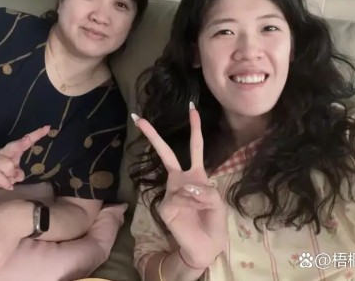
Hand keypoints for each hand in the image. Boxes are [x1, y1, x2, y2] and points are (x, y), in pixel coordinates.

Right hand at [0, 125, 49, 189]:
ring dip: (10, 177)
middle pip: (15, 147)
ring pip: (10, 167)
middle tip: (24, 146)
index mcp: (12, 151)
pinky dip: (5, 184)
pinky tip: (6, 185)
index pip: (25, 141)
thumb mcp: (12, 172)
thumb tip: (18, 175)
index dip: (36, 135)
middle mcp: (4, 152)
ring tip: (4, 178)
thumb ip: (18, 173)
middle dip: (21, 145)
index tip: (47, 128)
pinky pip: (2, 178)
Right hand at [132, 103, 225, 268]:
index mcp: (195, 174)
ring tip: (203, 210)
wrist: (207, 246)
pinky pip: (179, 197)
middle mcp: (179, 179)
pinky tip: (192, 212)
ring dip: (199, 197)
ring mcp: (170, 192)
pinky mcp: (164, 206)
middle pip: (166, 153)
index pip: (195, 147)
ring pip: (184, 184)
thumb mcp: (217, 201)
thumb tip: (186, 186)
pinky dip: (191, 204)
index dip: (194, 128)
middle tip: (138, 118)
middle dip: (153, 135)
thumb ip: (205, 190)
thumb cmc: (214, 222)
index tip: (192, 109)